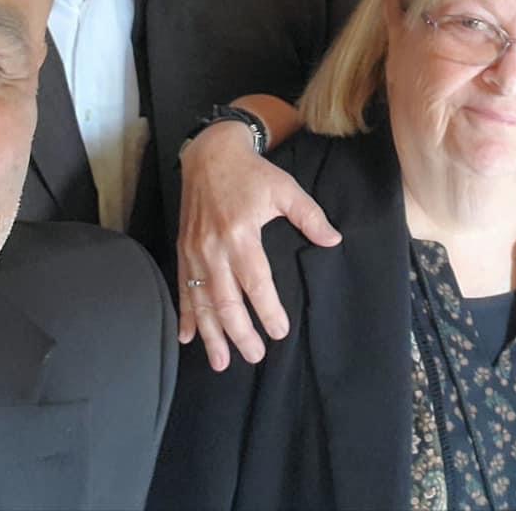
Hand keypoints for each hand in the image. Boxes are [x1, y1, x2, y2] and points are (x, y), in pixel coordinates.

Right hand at [176, 119, 339, 370]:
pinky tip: (186, 338)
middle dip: (239, 332)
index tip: (280, 331)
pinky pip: (181, 288)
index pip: (255, 281)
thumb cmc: (252, 174)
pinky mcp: (183, 250)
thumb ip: (310, 216)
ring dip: (210, 334)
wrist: (210, 154)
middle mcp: (213, 248)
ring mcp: (195, 252)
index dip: (267, 309)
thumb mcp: (285, 189)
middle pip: (226, 300)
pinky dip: (184, 315)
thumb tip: (333, 241)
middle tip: (254, 356)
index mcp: (240, 234)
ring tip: (220, 362)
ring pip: (201, 302)